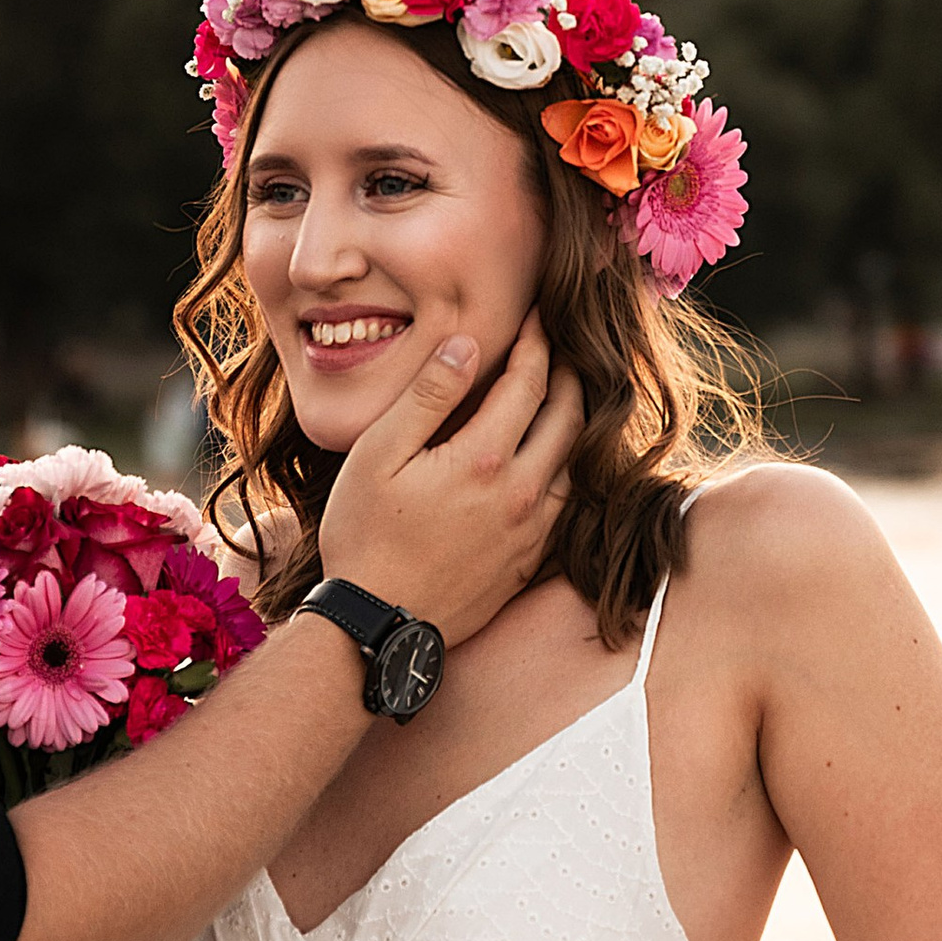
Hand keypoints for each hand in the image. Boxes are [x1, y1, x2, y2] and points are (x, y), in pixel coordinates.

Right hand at [318, 312, 580, 645]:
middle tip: (562, 346)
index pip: (530, 382)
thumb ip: (428, 395)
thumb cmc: (365, 536)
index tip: (540, 315)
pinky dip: (568, 465)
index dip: (538, 342)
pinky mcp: (529, 560)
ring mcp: (531, 530)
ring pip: (576, 460)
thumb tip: (468, 343)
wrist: (377, 624)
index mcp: (484, 458)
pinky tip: (551, 457)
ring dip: (576, 420)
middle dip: (569, 373)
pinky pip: (567, 501)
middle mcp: (522, 492)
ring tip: (563, 394)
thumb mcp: (378, 454)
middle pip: (569, 416)